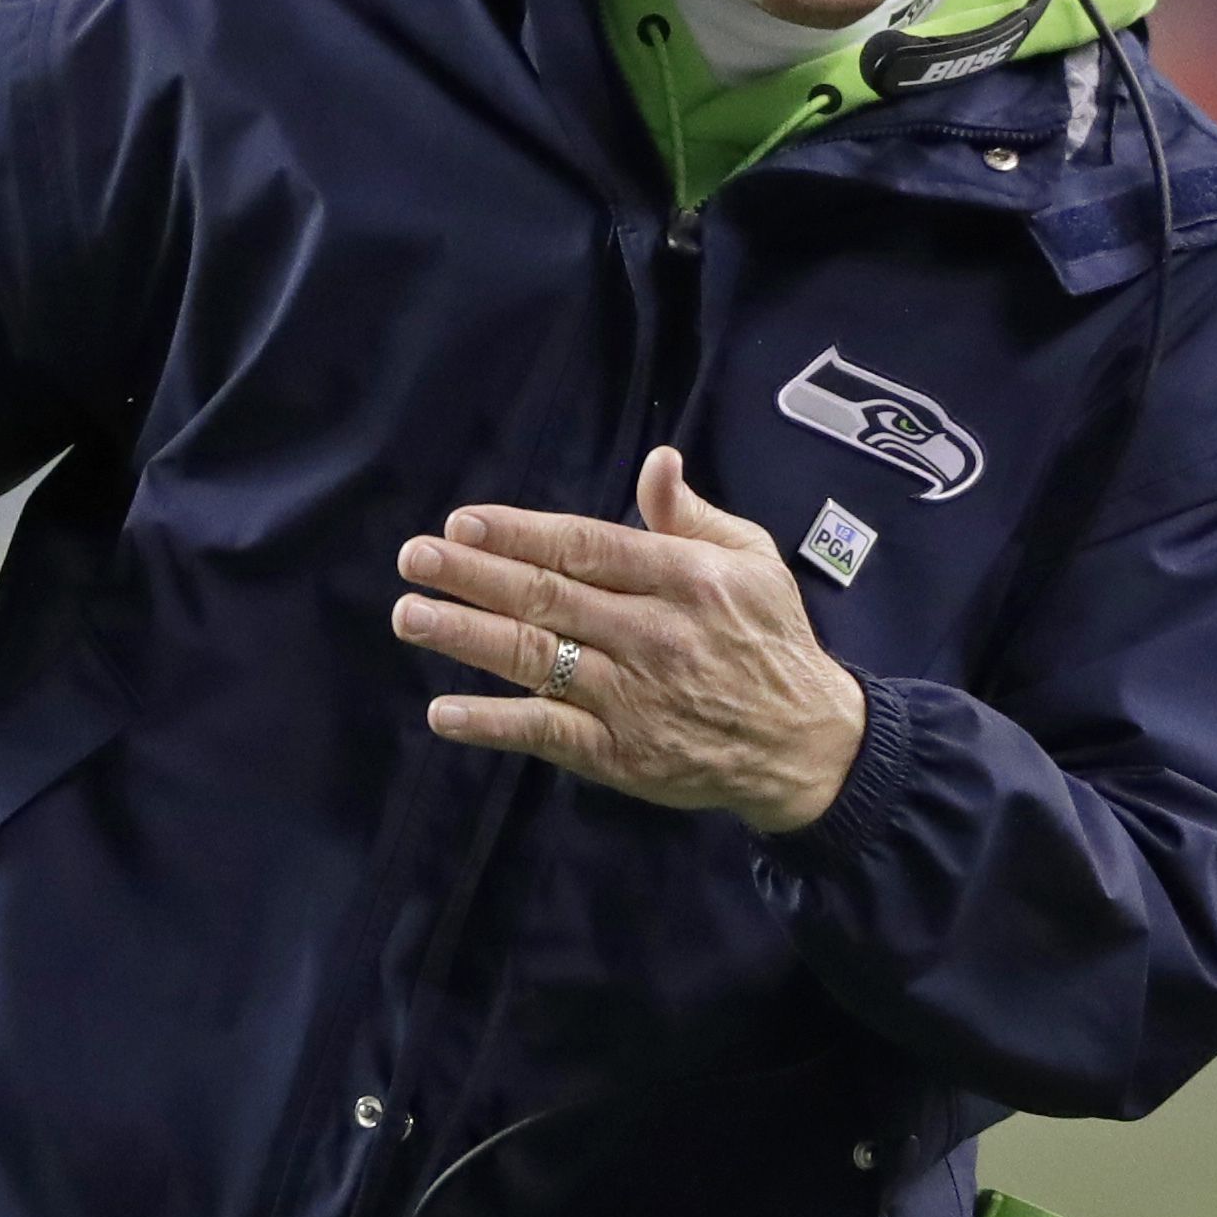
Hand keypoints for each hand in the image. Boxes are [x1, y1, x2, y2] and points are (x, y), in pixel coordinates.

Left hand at [390, 446, 868, 834]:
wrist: (806, 744)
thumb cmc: (770, 639)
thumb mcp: (753, 560)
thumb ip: (691, 516)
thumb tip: (656, 462)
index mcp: (684, 578)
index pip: (585, 547)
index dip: (520, 534)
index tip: (462, 523)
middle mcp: (652, 634)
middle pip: (547, 597)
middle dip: (473, 576)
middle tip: (413, 557)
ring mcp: (633, 697)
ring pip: (536, 660)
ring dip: (466, 636)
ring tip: (410, 615)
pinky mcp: (621, 754)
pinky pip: (547, 733)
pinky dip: (493, 723)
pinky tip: (444, 710)